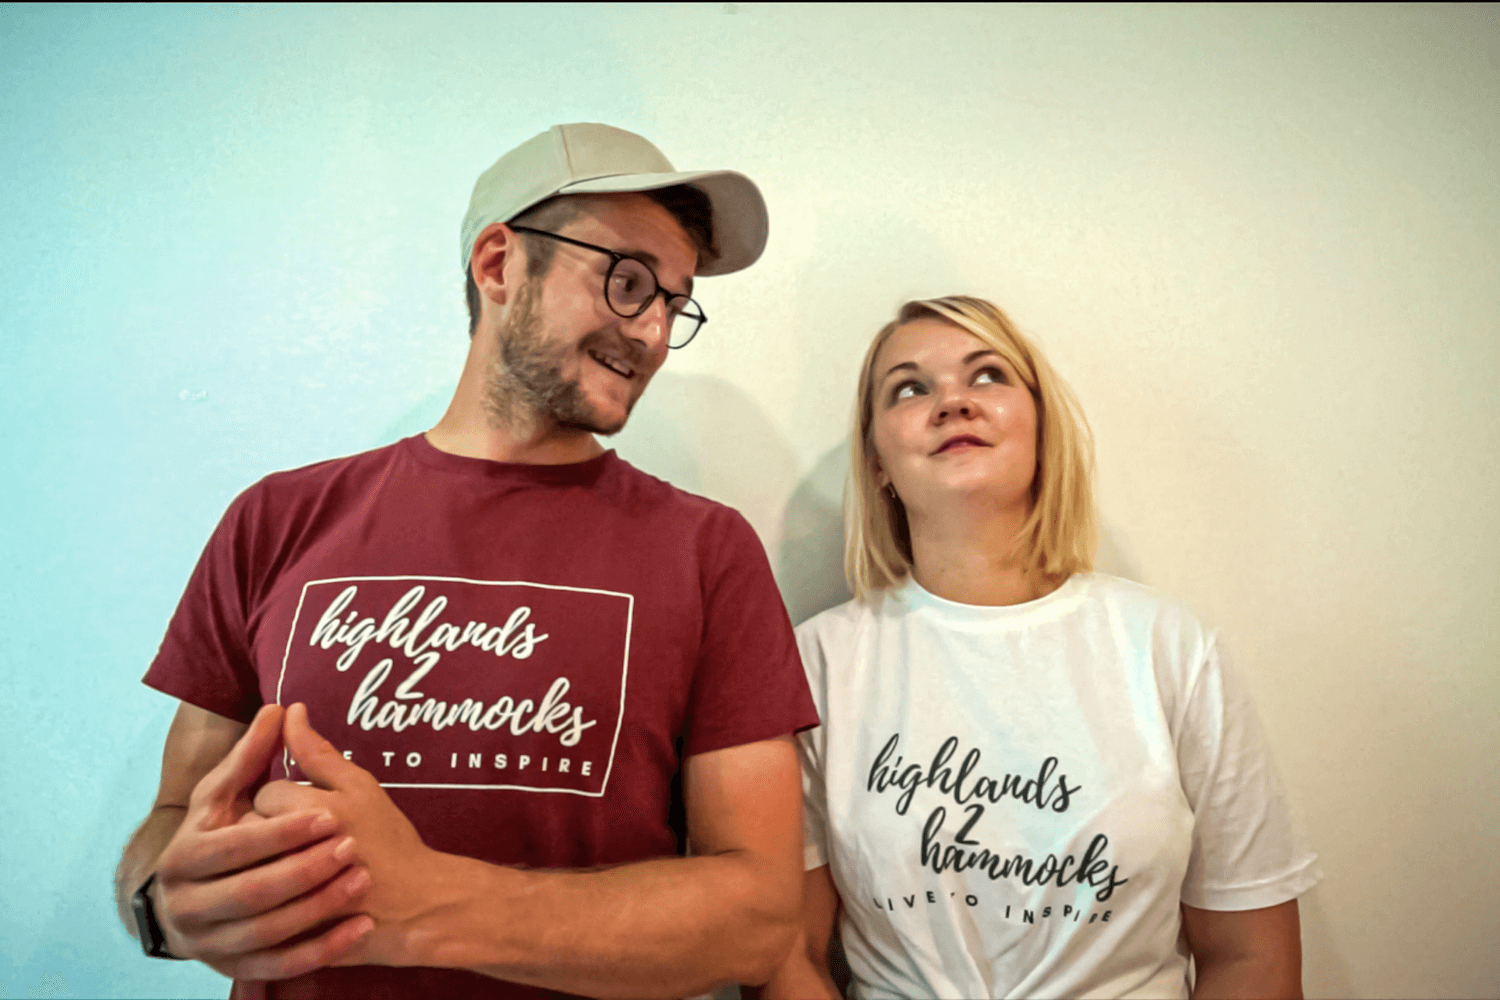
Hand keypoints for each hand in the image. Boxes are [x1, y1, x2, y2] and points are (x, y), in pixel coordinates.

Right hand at [153, 703, 373, 978]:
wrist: (201, 903)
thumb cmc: (221, 836)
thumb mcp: (226, 797)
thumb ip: (251, 757)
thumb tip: (281, 707)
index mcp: (182, 858)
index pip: (233, 846)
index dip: (280, 831)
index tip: (328, 816)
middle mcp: (186, 907)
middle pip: (251, 892)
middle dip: (304, 869)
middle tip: (351, 848)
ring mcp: (210, 945)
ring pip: (268, 932)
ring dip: (318, 907)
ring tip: (360, 879)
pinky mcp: (237, 970)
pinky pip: (282, 965)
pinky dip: (322, 949)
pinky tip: (359, 927)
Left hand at [254, 703, 450, 967]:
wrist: (416, 904)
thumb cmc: (389, 839)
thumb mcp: (361, 787)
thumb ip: (318, 751)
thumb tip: (290, 710)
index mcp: (316, 813)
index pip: (267, 794)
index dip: (288, 800)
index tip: (315, 811)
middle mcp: (298, 852)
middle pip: (252, 830)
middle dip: (272, 832)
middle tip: (307, 838)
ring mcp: (291, 895)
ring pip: (250, 868)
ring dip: (267, 863)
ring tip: (297, 864)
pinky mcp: (287, 928)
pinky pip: (256, 907)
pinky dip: (270, 897)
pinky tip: (292, 894)